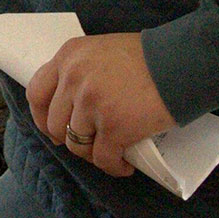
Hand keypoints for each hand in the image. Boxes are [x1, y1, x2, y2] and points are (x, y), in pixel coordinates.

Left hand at [26, 32, 175, 176]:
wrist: (182, 62)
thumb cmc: (150, 56)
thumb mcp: (103, 51)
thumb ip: (82, 71)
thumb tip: (70, 103)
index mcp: (69, 56)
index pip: (36, 92)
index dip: (41, 116)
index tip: (52, 128)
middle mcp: (74, 78)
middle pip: (55, 123)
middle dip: (69, 139)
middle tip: (87, 144)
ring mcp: (92, 103)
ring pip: (77, 145)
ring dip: (93, 153)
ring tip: (110, 152)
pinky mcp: (114, 127)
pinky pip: (104, 159)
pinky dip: (114, 166)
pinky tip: (124, 164)